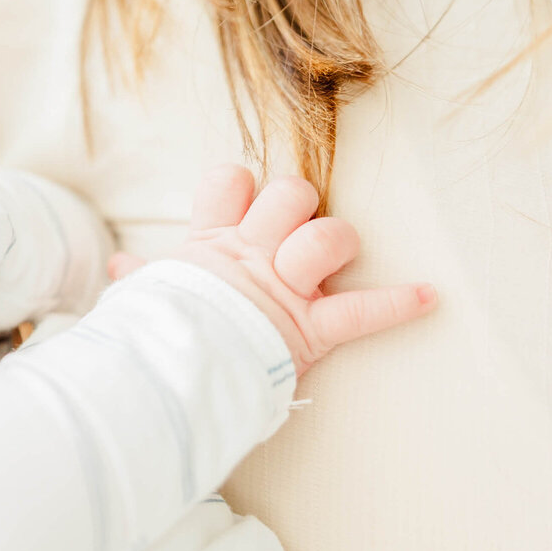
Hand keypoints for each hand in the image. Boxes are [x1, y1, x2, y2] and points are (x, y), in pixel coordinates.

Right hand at [107, 165, 436, 374]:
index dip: (240, 186)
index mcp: (212, 244)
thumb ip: (141, 278)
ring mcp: (284, 288)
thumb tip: (121, 266)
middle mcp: (253, 255)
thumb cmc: (154, 332)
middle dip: (298, 206)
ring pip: (329, 236)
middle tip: (288, 235)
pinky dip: (397, 305)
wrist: (167, 372)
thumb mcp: (146, 296)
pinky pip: (361, 312)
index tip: (243, 205)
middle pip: (292, 193)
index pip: (228, 179)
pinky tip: (429, 296)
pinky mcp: (311, 328)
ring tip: (327, 262)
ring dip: (335, 244)